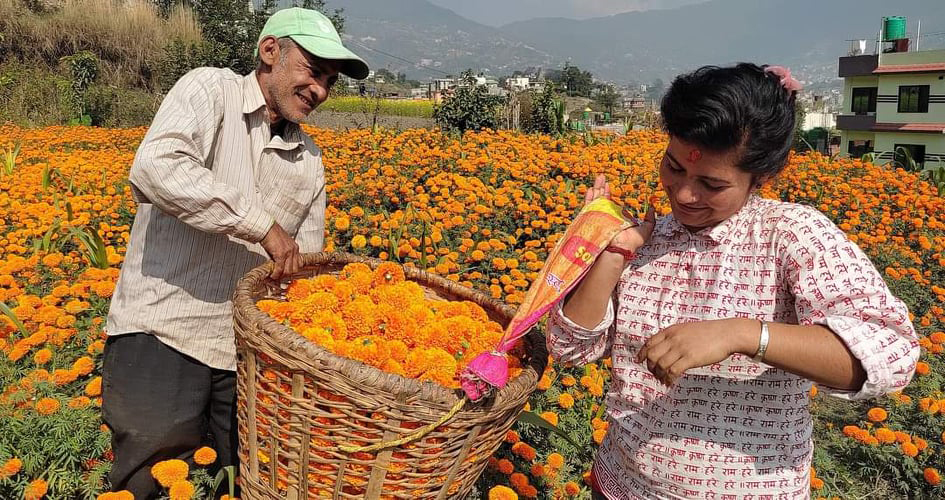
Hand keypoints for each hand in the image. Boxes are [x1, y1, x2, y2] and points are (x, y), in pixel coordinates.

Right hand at [260, 222, 300, 279]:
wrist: (266, 228)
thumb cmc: (272, 235)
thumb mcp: (282, 245)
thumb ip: (284, 255)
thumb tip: (280, 266)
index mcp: (295, 247)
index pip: (299, 264)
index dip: (292, 270)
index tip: (285, 272)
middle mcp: (294, 250)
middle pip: (295, 269)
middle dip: (287, 274)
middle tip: (280, 275)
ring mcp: (288, 252)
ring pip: (288, 270)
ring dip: (281, 275)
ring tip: (275, 275)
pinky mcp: (281, 254)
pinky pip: (280, 268)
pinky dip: (276, 274)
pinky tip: (272, 275)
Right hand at [585, 174, 656, 254]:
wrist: (617, 249)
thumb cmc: (630, 243)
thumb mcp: (645, 231)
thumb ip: (650, 221)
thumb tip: (653, 208)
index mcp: (616, 218)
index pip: (610, 203)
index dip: (609, 193)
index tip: (609, 185)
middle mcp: (605, 217)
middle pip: (602, 198)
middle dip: (602, 187)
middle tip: (602, 177)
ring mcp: (597, 217)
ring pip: (595, 199)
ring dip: (597, 188)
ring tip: (598, 178)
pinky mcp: (591, 219)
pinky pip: (588, 206)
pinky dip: (589, 198)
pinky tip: (591, 189)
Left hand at [635, 318, 754, 385]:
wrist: (727, 333)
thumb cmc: (710, 332)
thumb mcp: (688, 329)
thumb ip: (676, 337)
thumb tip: (667, 349)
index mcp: (671, 330)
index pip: (650, 342)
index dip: (642, 353)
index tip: (639, 360)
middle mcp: (673, 338)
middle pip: (652, 355)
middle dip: (650, 366)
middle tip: (655, 374)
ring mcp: (681, 348)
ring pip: (660, 364)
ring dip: (660, 375)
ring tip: (664, 380)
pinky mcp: (690, 358)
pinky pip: (673, 371)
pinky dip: (669, 378)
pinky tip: (671, 382)